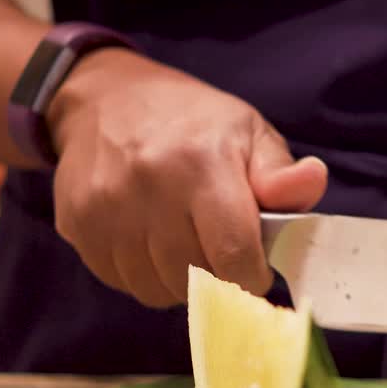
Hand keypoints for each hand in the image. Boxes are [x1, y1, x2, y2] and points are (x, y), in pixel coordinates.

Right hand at [45, 48, 326, 306]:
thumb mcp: (248, 132)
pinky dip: (144, 275)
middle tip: (220, 251)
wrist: (103, 98)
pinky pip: (121, 282)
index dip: (251, 276)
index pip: (233, 254)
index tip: (255, 269)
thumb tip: (311, 181)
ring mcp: (105, 209)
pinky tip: (151, 243)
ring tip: (186, 245)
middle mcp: (148, 186)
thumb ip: (281, 173)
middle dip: (217, 277)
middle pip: (194, 278)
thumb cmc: (192, 122)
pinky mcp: (75, 224)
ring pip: (156, 289)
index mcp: (200, 163)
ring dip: (179, 282)